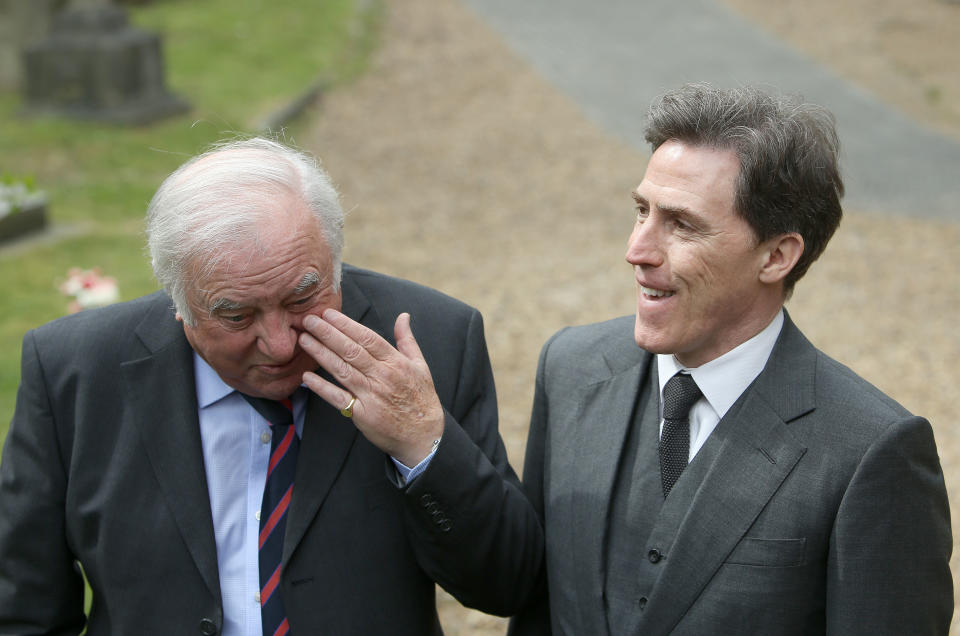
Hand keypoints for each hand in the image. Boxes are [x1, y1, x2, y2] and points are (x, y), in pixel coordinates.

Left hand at [299, 309, 444, 466]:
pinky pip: (338, 398)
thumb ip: (407, 340)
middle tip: (309, 320)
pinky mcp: (362, 414)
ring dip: (321, 354)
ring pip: (342, 370)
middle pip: (351, 351)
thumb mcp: (420, 365)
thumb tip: (403, 316)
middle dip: (328, 333)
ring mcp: (371, 395)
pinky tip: (307, 377)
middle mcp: (382, 376)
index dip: (346, 325)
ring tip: (304, 340)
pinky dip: (322, 388)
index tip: (329, 314)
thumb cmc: (421, 399)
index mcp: (396, 362)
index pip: (367, 338)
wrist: (423, 436)